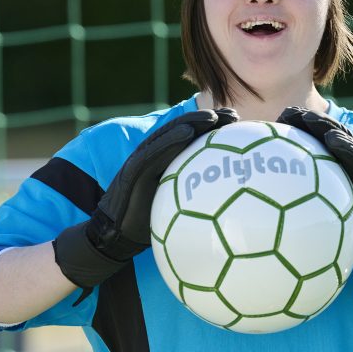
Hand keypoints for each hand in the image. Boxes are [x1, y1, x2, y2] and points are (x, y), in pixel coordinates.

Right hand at [55, 108, 237, 296]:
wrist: (113, 236)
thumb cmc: (145, 224)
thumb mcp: (173, 210)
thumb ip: (193, 200)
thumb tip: (227, 204)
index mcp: (165, 163)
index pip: (191, 139)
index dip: (213, 128)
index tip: (239, 122)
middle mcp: (154, 156)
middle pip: (183, 130)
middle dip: (209, 119)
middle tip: (234, 115)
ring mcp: (141, 161)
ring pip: (169, 135)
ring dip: (192, 122)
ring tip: (214, 116)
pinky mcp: (132, 170)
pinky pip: (154, 152)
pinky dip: (170, 140)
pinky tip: (188, 132)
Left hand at [277, 106, 352, 298]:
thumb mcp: (335, 210)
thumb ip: (317, 199)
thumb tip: (282, 205)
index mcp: (347, 166)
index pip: (324, 140)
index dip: (304, 127)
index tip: (281, 118)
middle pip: (333, 133)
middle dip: (310, 120)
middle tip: (288, 112)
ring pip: (347, 140)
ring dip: (326, 126)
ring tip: (307, 117)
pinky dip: (348, 148)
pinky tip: (332, 139)